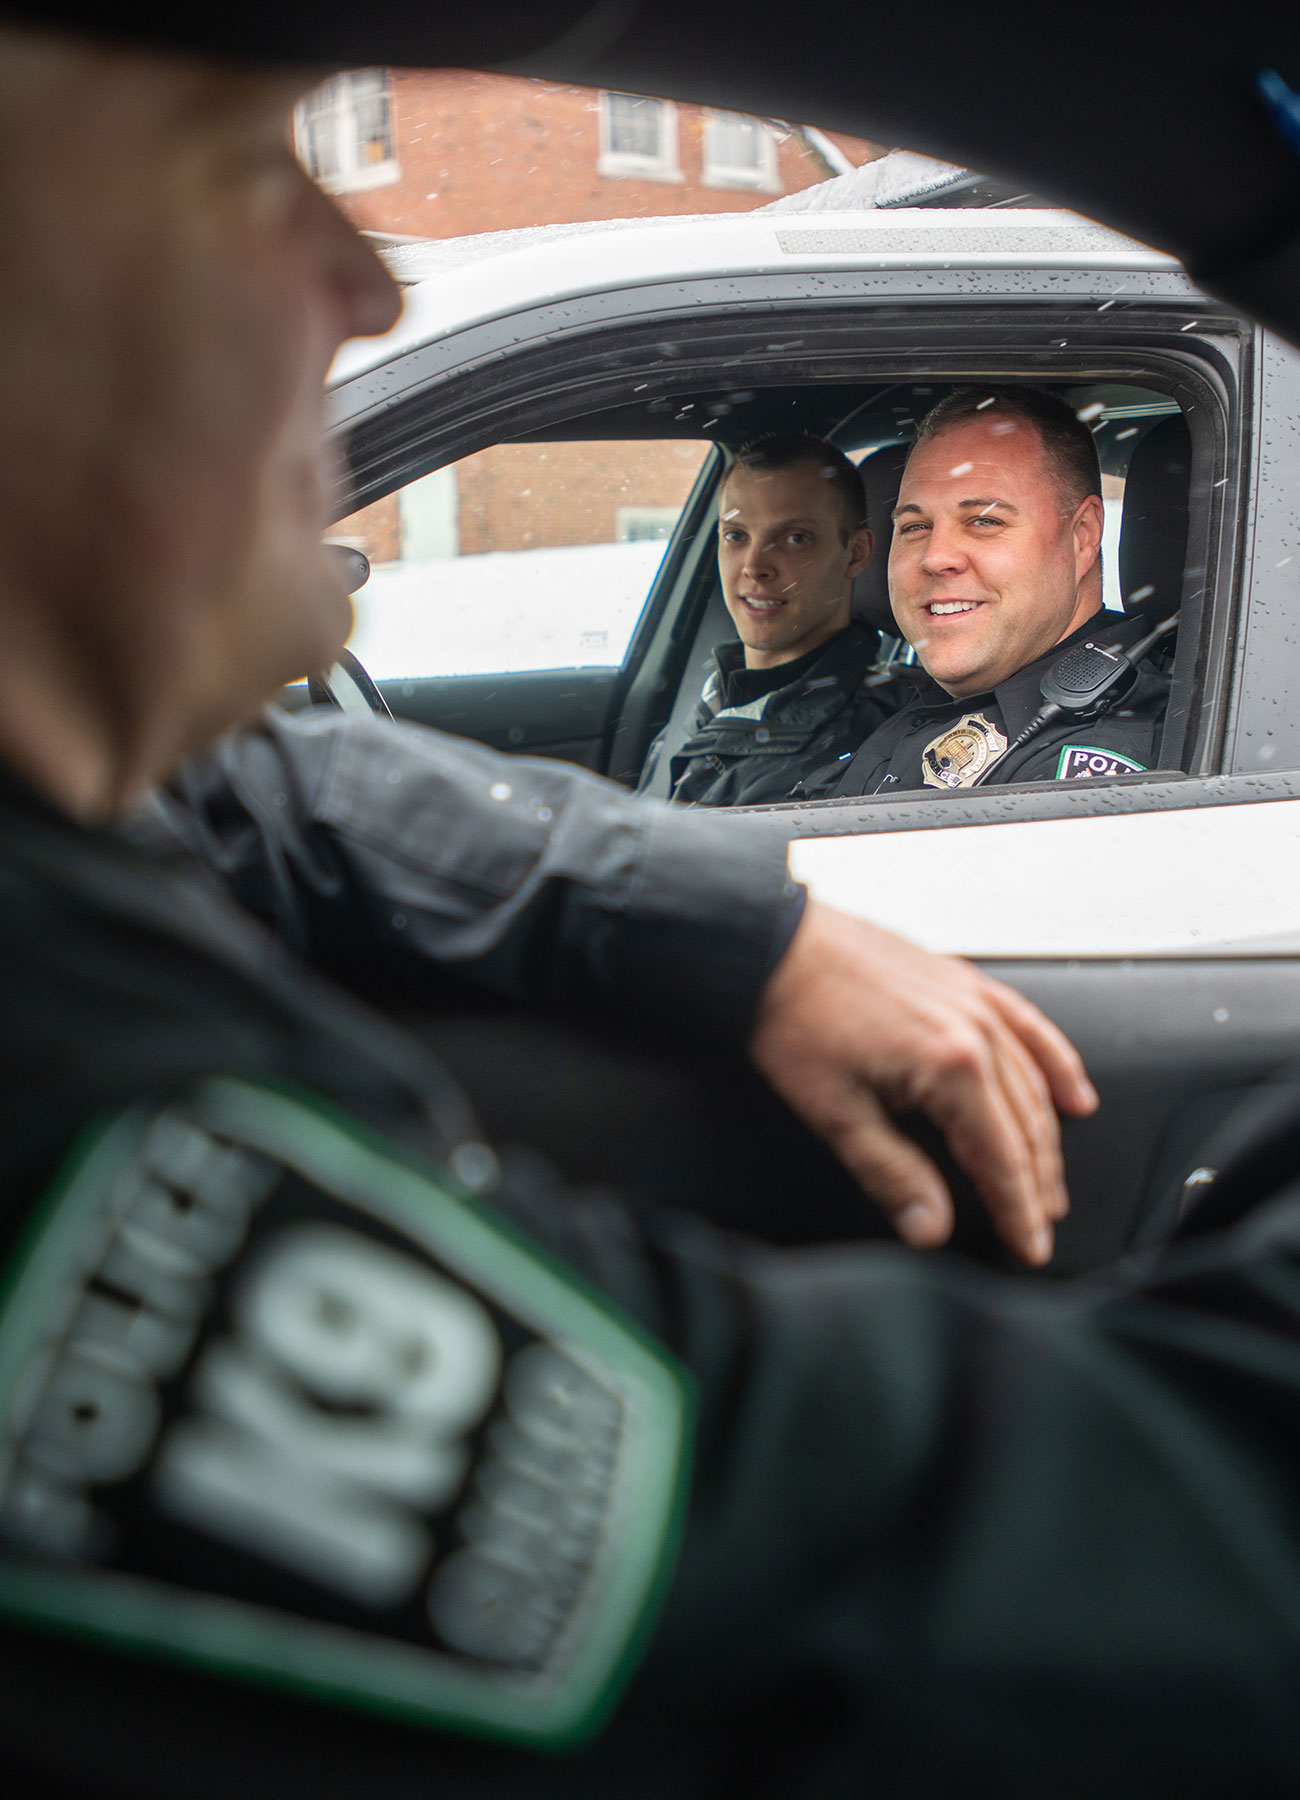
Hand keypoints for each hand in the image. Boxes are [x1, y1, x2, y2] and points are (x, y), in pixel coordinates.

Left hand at [750, 899, 1097, 1265]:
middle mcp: (976, 1029)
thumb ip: (891, 1174)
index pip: (1001, 1158)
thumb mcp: (835, 1113)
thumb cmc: (794, 1019)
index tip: (1031, 1248)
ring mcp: (974, 1001)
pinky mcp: (963, 981)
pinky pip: (1028, 1025)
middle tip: (1040, 1226)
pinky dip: (1056, 1061)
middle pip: (1026, 1125)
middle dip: (1037, 1184)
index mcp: (950, 1066)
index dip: (1018, 1211)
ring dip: (1047, 1137)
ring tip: (1050, 1182)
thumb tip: (930, 1228)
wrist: (773, 947)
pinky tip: (1074, 1093)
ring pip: (1032, 1081)